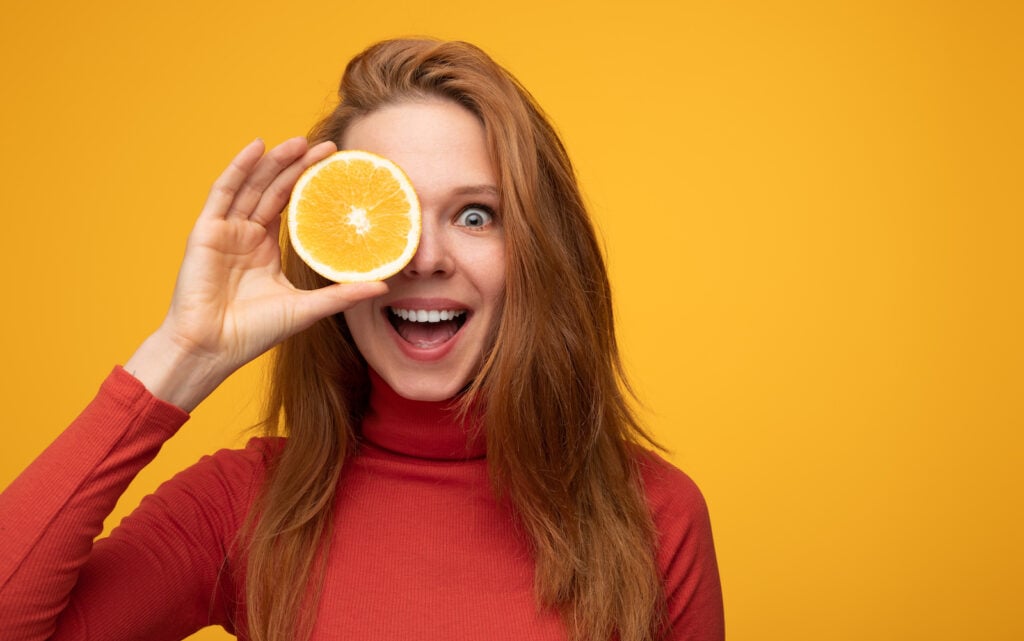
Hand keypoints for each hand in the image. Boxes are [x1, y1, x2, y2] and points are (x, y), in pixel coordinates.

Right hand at [126, 138, 386, 409]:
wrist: (212, 348)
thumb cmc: (254, 333)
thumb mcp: (307, 308)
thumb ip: (342, 294)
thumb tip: (384, 286)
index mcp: (266, 249)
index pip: (291, 206)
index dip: (311, 185)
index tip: (338, 167)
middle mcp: (245, 235)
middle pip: (274, 190)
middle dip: (299, 166)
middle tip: (328, 147)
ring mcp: (225, 230)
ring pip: (252, 185)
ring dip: (274, 161)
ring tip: (301, 142)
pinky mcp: (205, 231)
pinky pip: (223, 192)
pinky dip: (239, 168)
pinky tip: (257, 147)